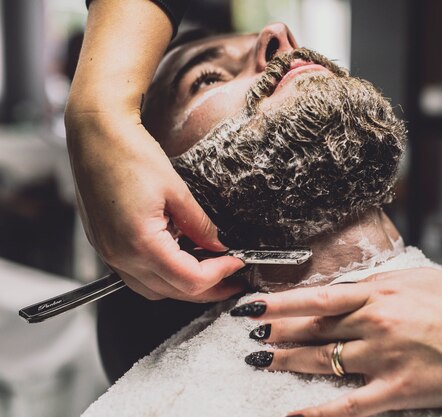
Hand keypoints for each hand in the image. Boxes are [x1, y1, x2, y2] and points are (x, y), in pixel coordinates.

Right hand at [65, 0, 244, 301]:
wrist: (95, 135)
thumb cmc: (128, 153)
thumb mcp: (176, 189)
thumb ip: (199, 225)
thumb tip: (217, 245)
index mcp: (140, 242)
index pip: (189, 279)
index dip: (219, 274)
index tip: (237, 262)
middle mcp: (120, 255)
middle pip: (173, 291)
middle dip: (208, 288)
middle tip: (232, 278)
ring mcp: (109, 253)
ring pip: (154, 290)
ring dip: (184, 286)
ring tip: (210, 270)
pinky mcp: (105, 245)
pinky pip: (137, 276)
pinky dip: (163, 274)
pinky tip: (180, 258)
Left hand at [238, 268, 441, 416]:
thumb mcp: (420, 279)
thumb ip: (381, 282)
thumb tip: (350, 287)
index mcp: (379, 293)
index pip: (317, 297)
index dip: (281, 302)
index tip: (254, 305)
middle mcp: (375, 323)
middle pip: (314, 330)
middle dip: (278, 332)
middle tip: (252, 333)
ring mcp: (382, 359)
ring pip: (323, 362)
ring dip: (288, 361)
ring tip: (262, 359)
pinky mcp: (395, 391)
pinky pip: (348, 404)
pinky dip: (318, 410)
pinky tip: (293, 410)